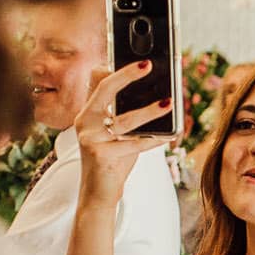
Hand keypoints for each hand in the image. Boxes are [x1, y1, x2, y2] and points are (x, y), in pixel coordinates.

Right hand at [73, 62, 174, 203]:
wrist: (99, 192)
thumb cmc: (113, 158)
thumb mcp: (117, 132)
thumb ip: (126, 113)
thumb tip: (155, 92)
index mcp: (88, 112)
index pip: (100, 82)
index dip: (120, 70)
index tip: (141, 62)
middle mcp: (85, 122)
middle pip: (106, 90)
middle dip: (127, 75)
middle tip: (148, 65)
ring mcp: (90, 138)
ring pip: (125, 120)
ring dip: (149, 112)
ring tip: (169, 103)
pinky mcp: (100, 154)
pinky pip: (133, 144)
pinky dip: (153, 139)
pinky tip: (169, 135)